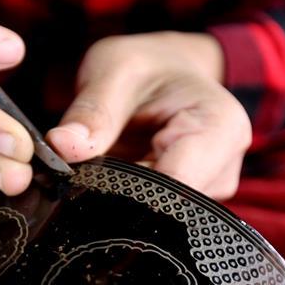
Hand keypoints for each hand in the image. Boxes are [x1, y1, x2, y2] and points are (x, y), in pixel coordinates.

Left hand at [47, 32, 250, 199]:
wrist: (168, 72)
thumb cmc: (146, 66)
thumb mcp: (113, 71)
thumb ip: (92, 111)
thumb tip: (60, 146)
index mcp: (220, 127)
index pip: (179, 181)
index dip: (129, 188)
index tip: (88, 178)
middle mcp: (224, 167)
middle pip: (168, 206)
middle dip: (121, 196)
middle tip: (86, 171)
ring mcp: (209, 191)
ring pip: (158, 218)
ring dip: (121, 200)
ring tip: (104, 167)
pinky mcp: (189, 205)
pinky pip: (154, 218)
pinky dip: (126, 203)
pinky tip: (113, 181)